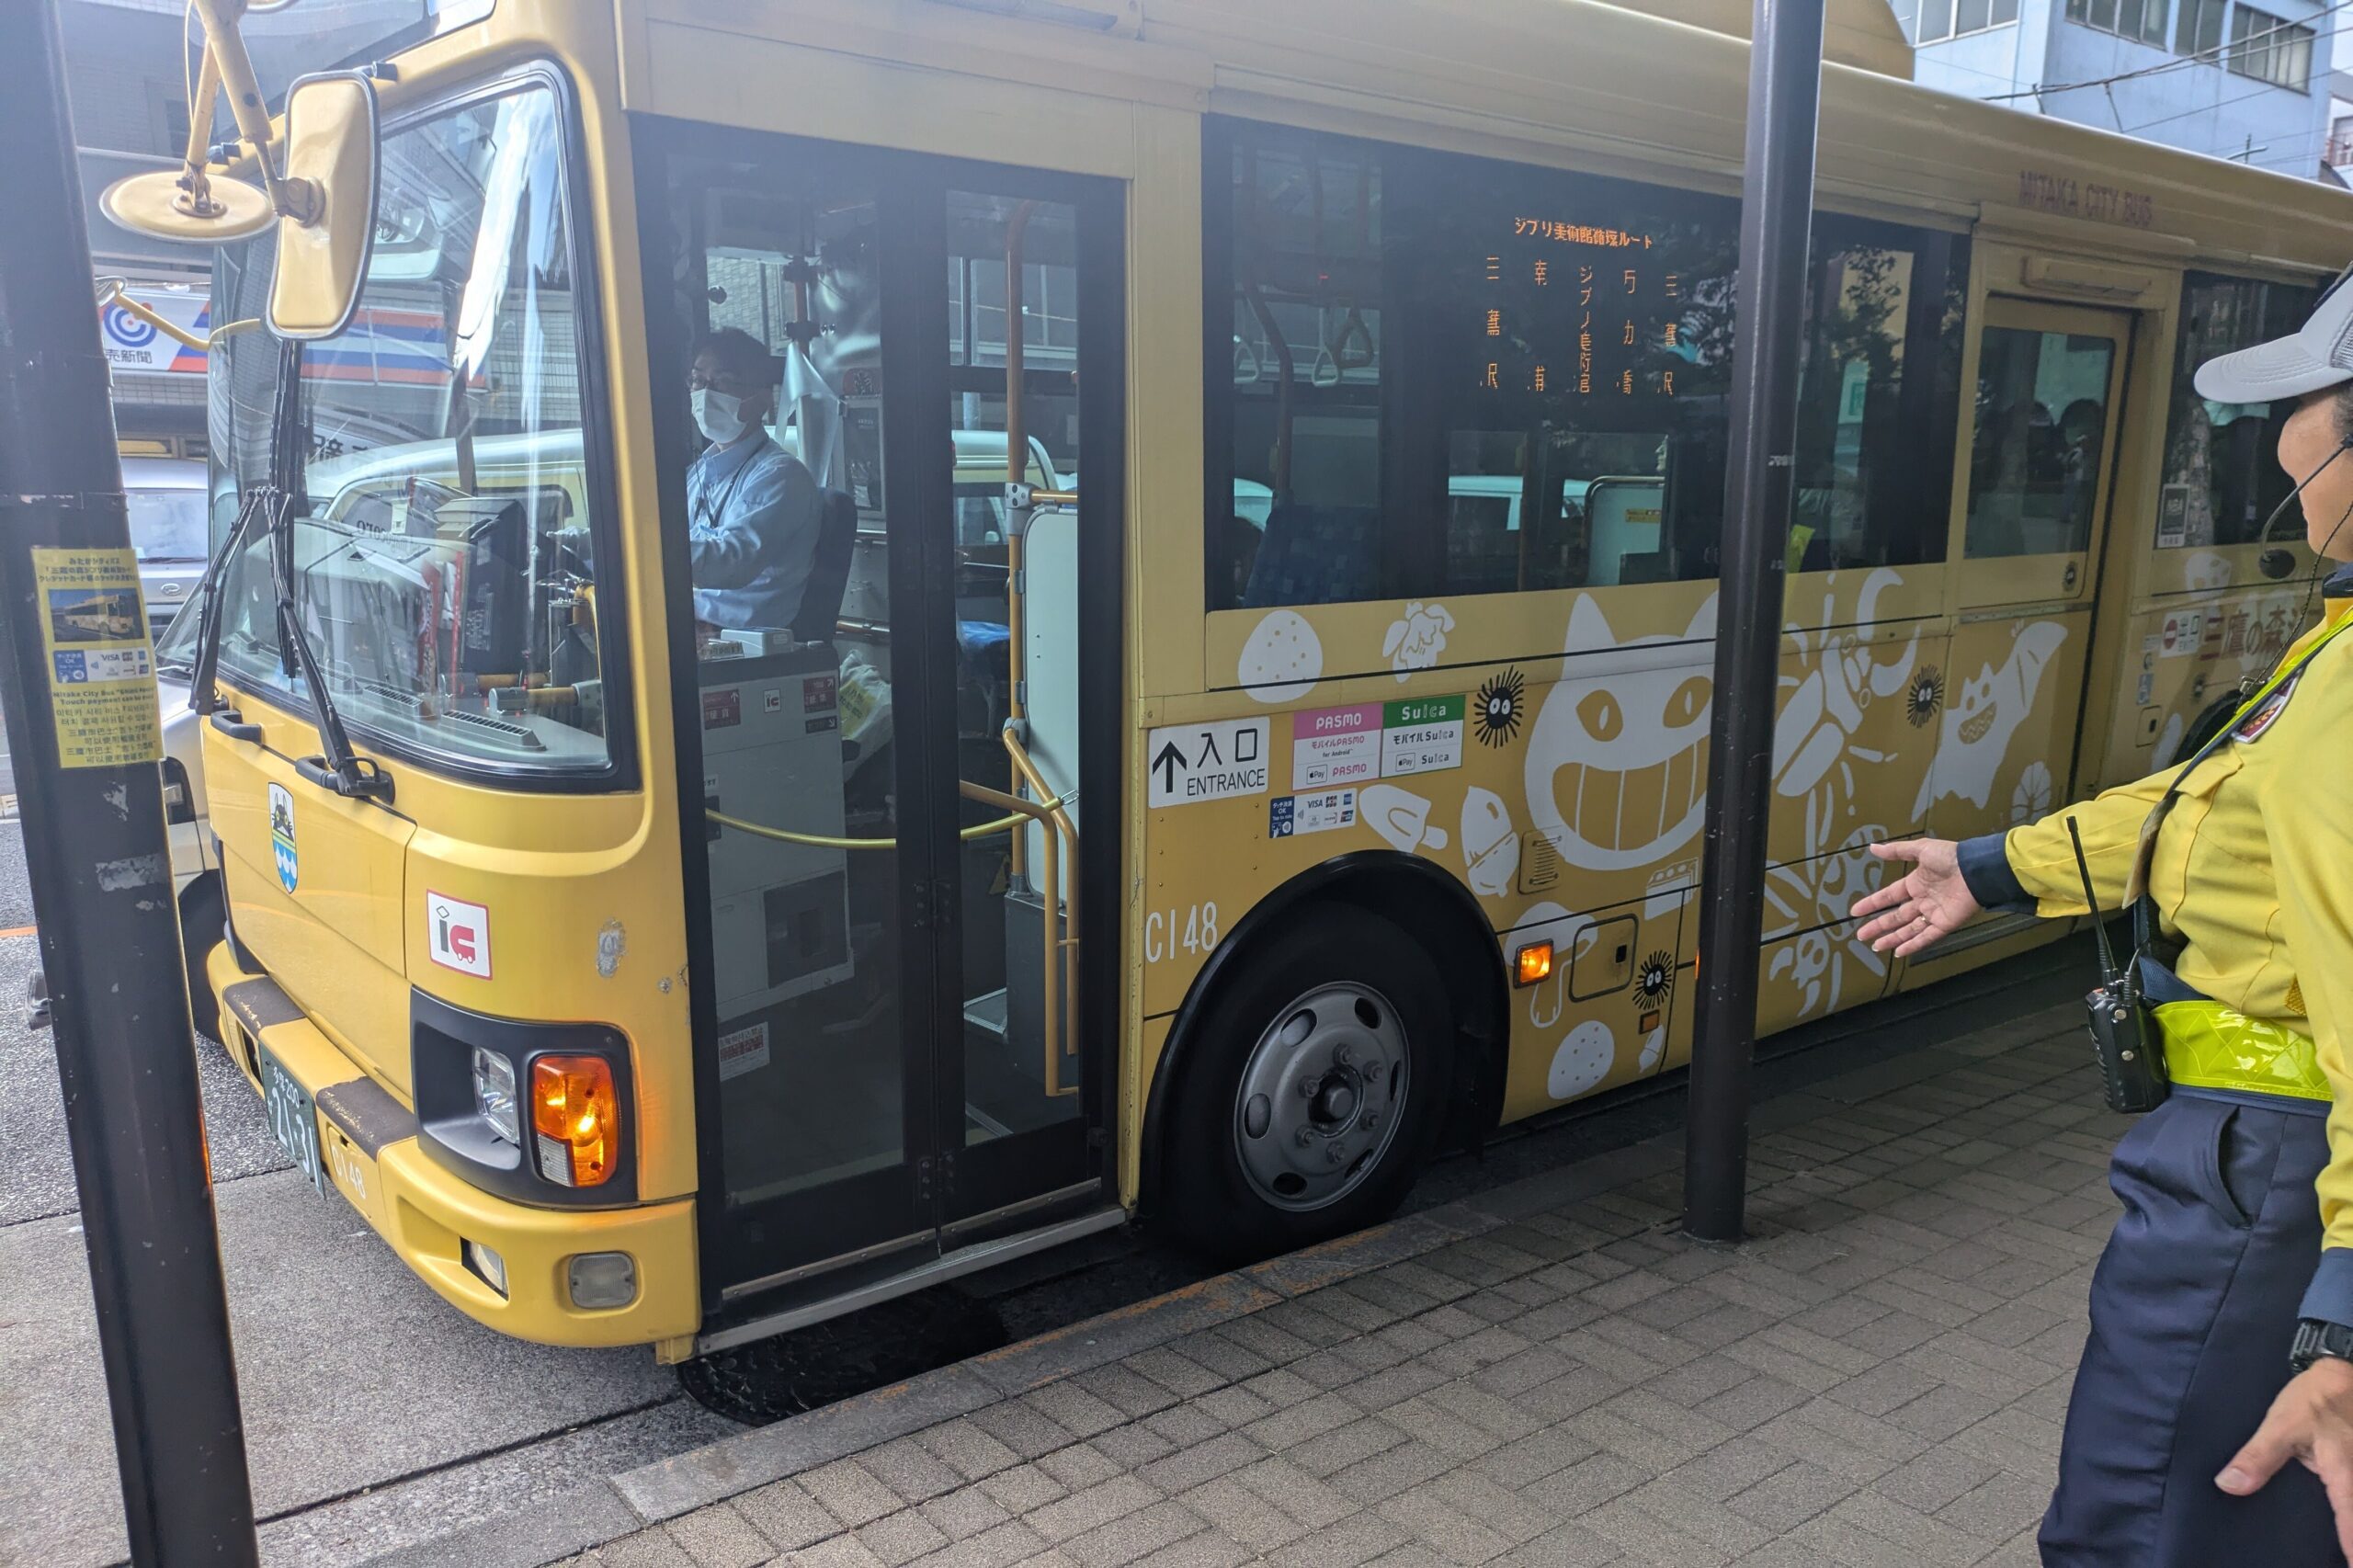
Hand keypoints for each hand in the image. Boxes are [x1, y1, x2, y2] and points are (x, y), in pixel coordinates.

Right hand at [1850, 839, 1980, 956]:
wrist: (1976, 869)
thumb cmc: (1950, 858)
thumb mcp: (1921, 849)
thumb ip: (1896, 851)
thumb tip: (1872, 848)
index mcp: (1915, 883)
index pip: (1889, 897)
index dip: (1872, 904)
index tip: (1856, 911)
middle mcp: (1922, 901)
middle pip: (1895, 917)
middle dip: (1878, 926)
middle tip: (1860, 935)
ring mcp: (1933, 914)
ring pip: (1908, 930)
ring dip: (1892, 938)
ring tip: (1875, 946)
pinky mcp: (1945, 924)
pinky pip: (1926, 937)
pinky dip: (1913, 945)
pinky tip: (1898, 952)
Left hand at [2218, 1357, 2352, 1557]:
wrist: (2345, 1369)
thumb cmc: (2316, 1398)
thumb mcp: (2281, 1425)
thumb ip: (2258, 1457)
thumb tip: (2229, 1485)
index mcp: (2346, 1475)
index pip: (2350, 1523)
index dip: (2350, 1548)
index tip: (2348, 1566)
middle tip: (2343, 1559)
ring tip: (2343, 1548)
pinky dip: (2352, 1508)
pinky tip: (2345, 1518)